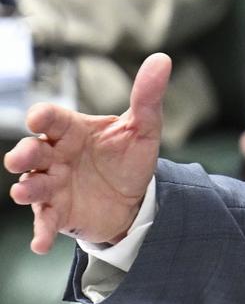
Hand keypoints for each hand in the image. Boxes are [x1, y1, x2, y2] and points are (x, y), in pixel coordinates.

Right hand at [5, 53, 168, 253]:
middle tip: (22, 158)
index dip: (43, 117)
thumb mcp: (144, 128)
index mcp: (72, 131)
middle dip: (23, 155)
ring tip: (25, 193)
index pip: (52, 120)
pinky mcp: (58, 213)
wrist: (135, 197)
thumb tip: (163, 58)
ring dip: (27, 190)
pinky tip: (41, 244)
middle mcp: (56, 157)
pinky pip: (45, 223)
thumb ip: (147, 97)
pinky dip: (41, 233)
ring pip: (32, 186)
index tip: (39, 118)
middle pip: (32, 152)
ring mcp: (54, 186)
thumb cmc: (129, 157)